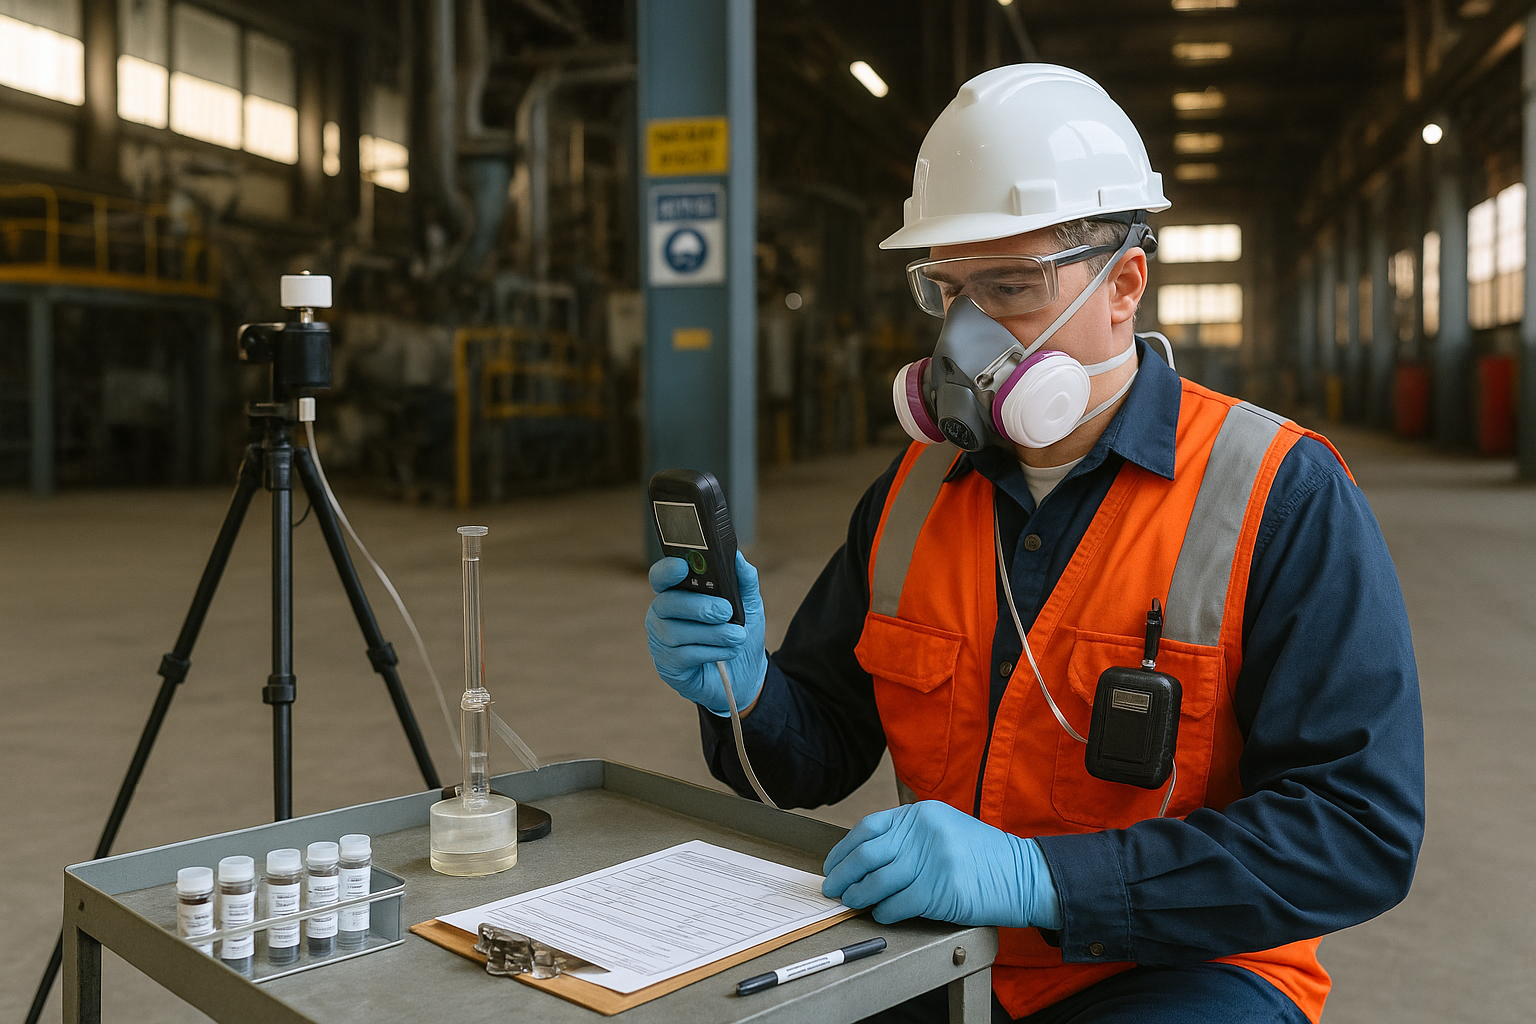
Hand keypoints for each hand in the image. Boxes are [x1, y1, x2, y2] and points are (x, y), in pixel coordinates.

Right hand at [645, 552, 767, 714]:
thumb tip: (739, 558)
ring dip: (711, 633)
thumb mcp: (749, 606)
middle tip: (726, 611)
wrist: (747, 675)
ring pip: (676, 632)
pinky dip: (710, 652)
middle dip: (698, 605)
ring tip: (736, 636)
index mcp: (678, 593)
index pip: (661, 576)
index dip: (667, 570)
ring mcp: (662, 641)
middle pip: (666, 603)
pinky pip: (683, 655)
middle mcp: (663, 615)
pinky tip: (728, 652)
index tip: (683, 567)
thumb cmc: (740, 634)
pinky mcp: (668, 666)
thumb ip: (745, 581)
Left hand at [821, 801, 1061, 928]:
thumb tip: (864, 859)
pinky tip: (880, 914)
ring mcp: (932, 861)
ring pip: (878, 882)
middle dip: (843, 875)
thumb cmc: (983, 856)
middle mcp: (924, 833)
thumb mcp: (945, 828)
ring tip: (852, 903)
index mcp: (921, 814)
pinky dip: (883, 912)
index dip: (844, 849)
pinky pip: (897, 904)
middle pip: (867, 855)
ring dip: (859, 896)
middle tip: (833, 889)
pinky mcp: (939, 891)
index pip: (868, 829)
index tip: (833, 865)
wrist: (1024, 875)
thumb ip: (909, 836)